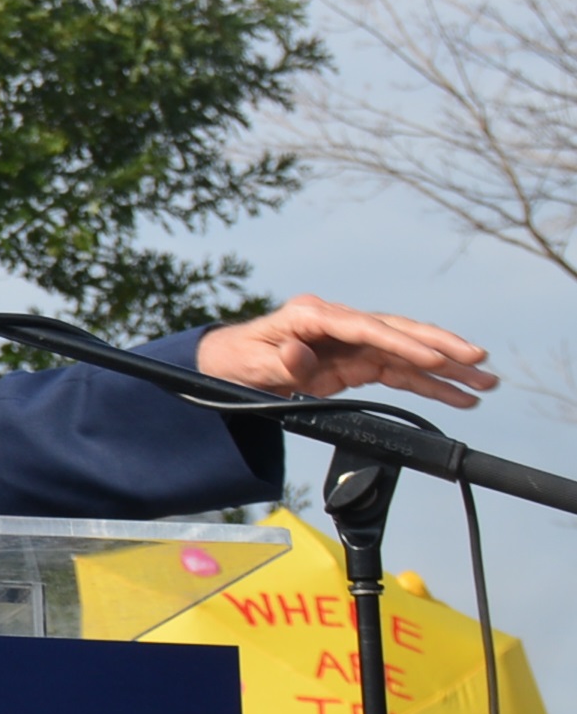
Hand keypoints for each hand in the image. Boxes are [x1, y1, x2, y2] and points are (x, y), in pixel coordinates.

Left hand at [196, 297, 493, 410]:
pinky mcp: (358, 363)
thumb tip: (301, 356)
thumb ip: (281, 361)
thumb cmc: (239, 358)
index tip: (436, 356)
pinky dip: (430, 385)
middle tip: (478, 360)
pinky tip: (460, 397)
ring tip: (485, 384)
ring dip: (446, 369)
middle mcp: (340, 324)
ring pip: (408, 354)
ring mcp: (352, 344)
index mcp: (314, 316)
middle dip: (440, 346)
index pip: (368, 327)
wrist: (229, 365)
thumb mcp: (253, 362)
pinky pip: (400, 373)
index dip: (403, 341)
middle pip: (398, 332)